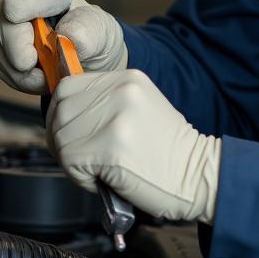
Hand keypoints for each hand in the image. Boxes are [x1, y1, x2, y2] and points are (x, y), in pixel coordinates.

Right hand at [0, 0, 127, 92]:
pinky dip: (17, 77)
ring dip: (24, 74)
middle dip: (27, 61)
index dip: (22, 34)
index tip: (35, 57)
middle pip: (4, 32)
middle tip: (51, 72)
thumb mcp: (104, 34)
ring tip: (49, 73)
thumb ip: (89, 33)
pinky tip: (36, 73)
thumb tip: (66, 35)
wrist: (85, 52)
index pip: (17, 4)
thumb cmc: (94, 38)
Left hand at [48, 69, 220, 223]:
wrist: (198, 176)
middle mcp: (120, 92)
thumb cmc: (168, 152)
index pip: (67, 87)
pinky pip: (70, 162)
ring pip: (61, 138)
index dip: (61, 114)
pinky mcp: (110, 149)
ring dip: (72, 161)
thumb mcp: (139, 109)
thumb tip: (61, 114)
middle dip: (63, 139)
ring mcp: (115, 119)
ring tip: (101, 169)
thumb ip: (104, 103)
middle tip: (85, 159)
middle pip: (60, 112)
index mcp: (127, 78)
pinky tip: (105, 179)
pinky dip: (81, 178)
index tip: (73, 133)